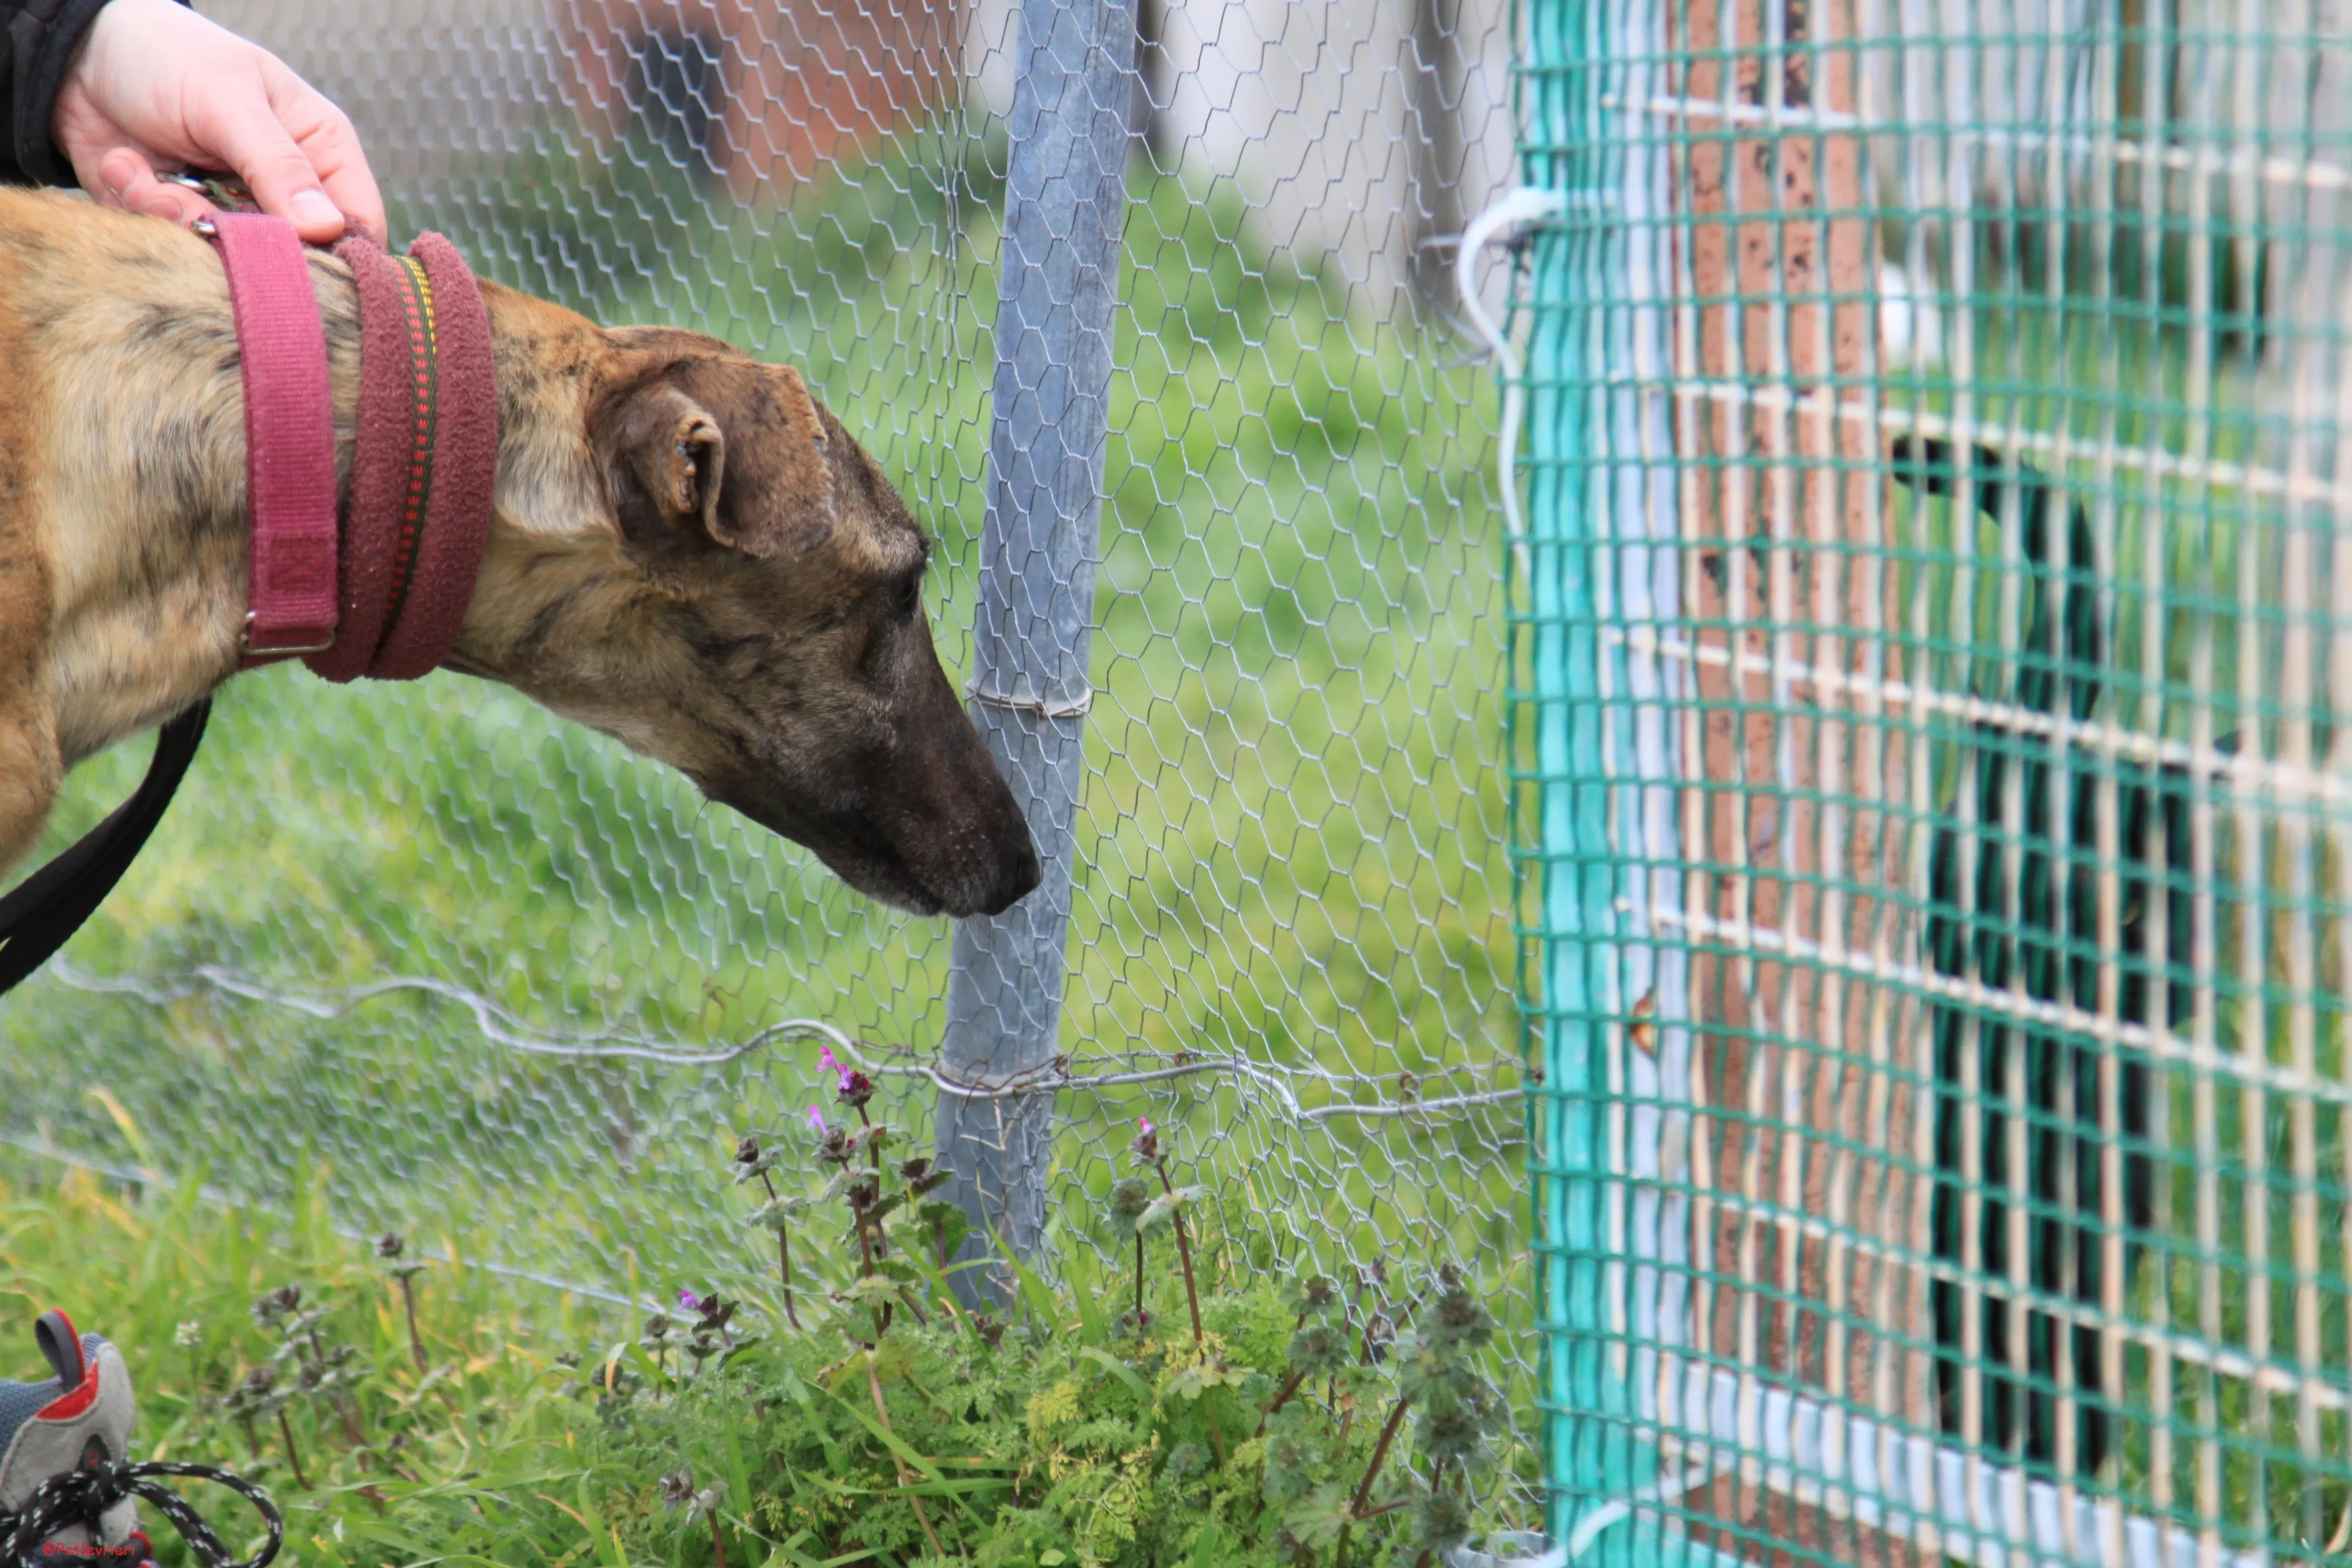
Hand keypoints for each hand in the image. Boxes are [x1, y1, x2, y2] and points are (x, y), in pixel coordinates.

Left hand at [54, 0, 383, 243]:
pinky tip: (128, 165)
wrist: (78, 56)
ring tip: (147, 171)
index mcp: (319, 151)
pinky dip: (142, 208)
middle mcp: (283, 189)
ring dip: (177, 217)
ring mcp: (233, 210)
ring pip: (229, 258)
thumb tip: (329, 228)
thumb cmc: (168, 56)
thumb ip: (278, 166)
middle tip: (195, 204)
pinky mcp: (184, 223)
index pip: (359, 222)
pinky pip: (176, 247)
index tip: (297, 260)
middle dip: (238, 237)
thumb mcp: (229, 101)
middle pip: (293, 256)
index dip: (339, 253)